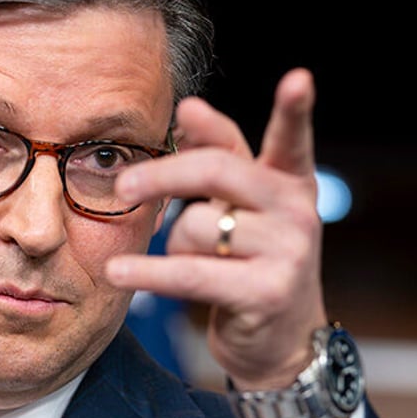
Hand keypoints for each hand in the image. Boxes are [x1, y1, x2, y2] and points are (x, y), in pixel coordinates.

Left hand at [106, 67, 326, 389]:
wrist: (279, 339)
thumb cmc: (247, 260)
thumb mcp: (239, 207)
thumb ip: (215, 160)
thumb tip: (189, 107)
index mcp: (290, 182)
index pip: (289, 138)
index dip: (294, 109)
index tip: (299, 78)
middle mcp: (296, 210)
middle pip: (217, 170)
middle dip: (162, 176)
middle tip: (124, 187)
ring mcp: (288, 253)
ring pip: (194, 227)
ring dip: (173, 246)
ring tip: (192, 262)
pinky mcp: (267, 293)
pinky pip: (188, 273)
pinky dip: (147, 273)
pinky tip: (118, 272)